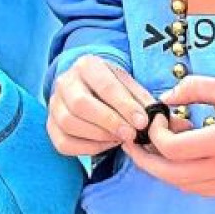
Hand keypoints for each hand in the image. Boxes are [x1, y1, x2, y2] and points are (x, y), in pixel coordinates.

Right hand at [46, 56, 171, 157]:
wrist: (88, 87)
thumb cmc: (113, 88)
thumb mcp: (129, 85)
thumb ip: (144, 101)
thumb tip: (164, 121)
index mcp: (87, 65)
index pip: (104, 86)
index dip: (124, 106)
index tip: (142, 122)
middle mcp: (65, 81)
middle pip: (80, 104)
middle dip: (109, 122)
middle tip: (131, 135)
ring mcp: (54, 104)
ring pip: (69, 123)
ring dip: (99, 136)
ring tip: (120, 139)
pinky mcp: (50, 125)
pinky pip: (63, 143)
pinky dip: (87, 148)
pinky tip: (105, 144)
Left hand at [132, 76, 214, 195]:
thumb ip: (194, 89)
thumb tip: (165, 98)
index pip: (173, 150)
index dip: (155, 134)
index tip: (157, 116)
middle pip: (171, 176)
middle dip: (146, 161)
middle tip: (133, 144)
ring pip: (185, 186)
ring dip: (166, 170)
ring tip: (161, 145)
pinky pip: (203, 190)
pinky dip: (185, 177)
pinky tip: (183, 157)